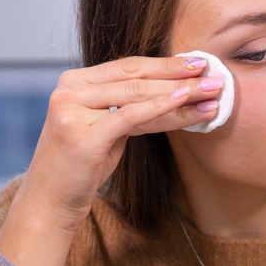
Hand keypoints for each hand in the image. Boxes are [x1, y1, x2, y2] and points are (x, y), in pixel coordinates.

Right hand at [0, 55, 221, 265]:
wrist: (49, 202)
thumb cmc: (82, 166)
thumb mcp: (107, 128)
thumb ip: (129, 107)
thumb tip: (177, 91)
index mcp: (74, 81)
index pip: (129, 67)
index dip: (166, 64)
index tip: (199, 63)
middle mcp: (69, 90)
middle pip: (136, 78)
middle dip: (180, 76)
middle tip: (215, 77)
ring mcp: (72, 110)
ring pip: (138, 96)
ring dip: (181, 93)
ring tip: (212, 93)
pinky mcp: (83, 135)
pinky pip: (131, 116)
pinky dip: (161, 107)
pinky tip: (185, 102)